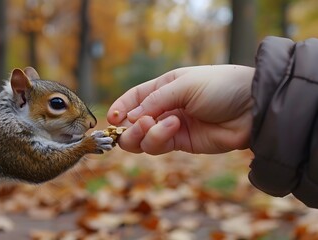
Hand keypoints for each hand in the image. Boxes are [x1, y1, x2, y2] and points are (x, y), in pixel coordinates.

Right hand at [107, 65, 254, 153]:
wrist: (252, 108)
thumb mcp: (184, 85)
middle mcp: (164, 108)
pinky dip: (159, 138)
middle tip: (139, 125)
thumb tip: (130, 118)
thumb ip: (155, 101)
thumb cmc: (220, 86)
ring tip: (160, 124)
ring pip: (142, 139)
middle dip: (129, 128)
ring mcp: (172, 127)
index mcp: (163, 87)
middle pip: (132, 124)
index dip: (120, 109)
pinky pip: (158, 146)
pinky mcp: (181, 143)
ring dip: (144, 134)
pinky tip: (174, 126)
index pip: (133, 99)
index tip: (112, 119)